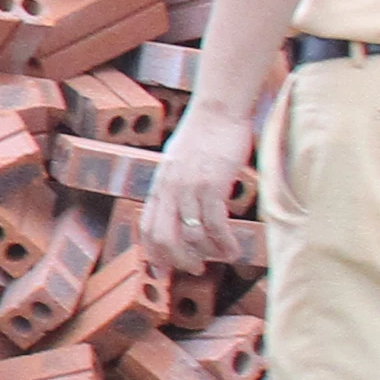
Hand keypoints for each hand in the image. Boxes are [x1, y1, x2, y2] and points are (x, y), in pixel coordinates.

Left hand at [148, 108, 255, 265]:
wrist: (218, 110)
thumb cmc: (202, 135)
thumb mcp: (176, 163)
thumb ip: (173, 186)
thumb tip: (176, 209)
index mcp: (158, 185)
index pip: (146, 228)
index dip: (154, 254)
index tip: (165, 269)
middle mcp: (169, 190)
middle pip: (164, 239)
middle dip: (179, 261)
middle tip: (195, 269)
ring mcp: (189, 188)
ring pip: (192, 236)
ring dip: (208, 254)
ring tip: (222, 257)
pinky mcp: (212, 185)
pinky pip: (216, 225)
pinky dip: (225, 243)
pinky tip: (233, 250)